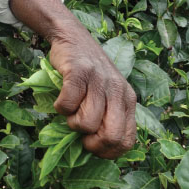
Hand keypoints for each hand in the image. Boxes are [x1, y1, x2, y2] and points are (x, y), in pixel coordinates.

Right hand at [9, 0, 136, 158]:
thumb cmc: (89, 73)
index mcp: (128, 100)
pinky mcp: (79, 72)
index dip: (108, 151)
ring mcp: (99, 81)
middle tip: (80, 134)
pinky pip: (67, 105)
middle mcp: (118, 91)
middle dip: (92, 143)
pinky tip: (62, 98)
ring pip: (86, 123)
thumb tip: (99, 149)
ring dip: (72, 122)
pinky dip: (60, 107)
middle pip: (111, 136)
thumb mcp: (107, 94)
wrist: (73, 37)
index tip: (92, 145)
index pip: (127, 140)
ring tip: (71, 110)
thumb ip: (109, 117)